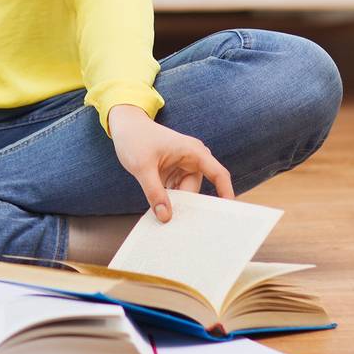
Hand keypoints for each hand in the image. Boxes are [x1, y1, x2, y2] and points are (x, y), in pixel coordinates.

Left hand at [107, 104, 234, 222]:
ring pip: (185, 194)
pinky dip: (170, 202)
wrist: (125, 126)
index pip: (218, 174)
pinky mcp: (173, 174)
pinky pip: (176, 193)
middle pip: (197, 191)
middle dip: (189, 207)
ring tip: (167, 222)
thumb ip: (154, 192)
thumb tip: (166, 217)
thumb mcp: (142, 166)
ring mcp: (182, 168)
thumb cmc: (135, 138)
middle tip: (181, 228)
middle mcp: (192, 160)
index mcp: (193, 151)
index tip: (228, 213)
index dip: (226, 192)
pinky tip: (162, 213)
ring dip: (177, 206)